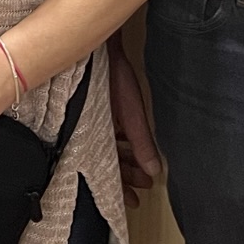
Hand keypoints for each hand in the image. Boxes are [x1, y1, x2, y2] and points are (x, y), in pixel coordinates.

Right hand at [106, 36, 160, 208]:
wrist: (96, 43)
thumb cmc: (110, 75)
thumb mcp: (130, 110)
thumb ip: (141, 140)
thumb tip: (154, 170)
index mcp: (92, 135)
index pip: (106, 170)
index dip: (120, 187)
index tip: (133, 200)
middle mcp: (90, 130)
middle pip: (107, 160)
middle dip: (126, 173)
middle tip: (143, 184)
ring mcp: (92, 119)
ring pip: (108, 146)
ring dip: (125, 157)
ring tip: (143, 168)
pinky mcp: (96, 108)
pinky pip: (107, 132)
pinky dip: (120, 140)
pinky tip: (130, 141)